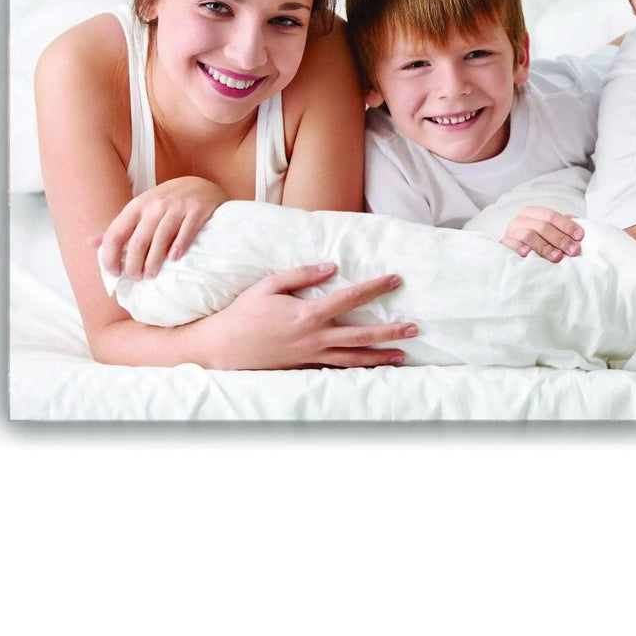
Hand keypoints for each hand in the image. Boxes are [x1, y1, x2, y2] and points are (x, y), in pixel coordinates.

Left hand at [95, 177, 227, 279]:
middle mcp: (155, 205)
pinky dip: (179, 247)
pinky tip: (174, 258)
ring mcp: (177, 206)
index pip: (115, 234)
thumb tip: (90, 243)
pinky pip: (186, 232)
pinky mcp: (197, 210)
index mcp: (136, 205)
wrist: (202, 186)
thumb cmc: (167, 202)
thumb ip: (120, 226)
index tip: (115, 273)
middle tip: (137, 278)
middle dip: (133, 266)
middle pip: (137, 242)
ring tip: (151, 275)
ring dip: (154, 262)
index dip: (110, 257)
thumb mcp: (141, 209)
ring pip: (160, 240)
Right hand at [202, 264, 417, 369]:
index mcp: (307, 314)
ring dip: (380, 356)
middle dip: (389, 331)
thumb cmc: (244, 313)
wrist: (221, 349)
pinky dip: (357, 369)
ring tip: (403, 355)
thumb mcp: (269, 285)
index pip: (349, 298)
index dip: (375, 288)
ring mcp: (309, 356)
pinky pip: (336, 369)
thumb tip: (332, 267)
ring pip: (352, 358)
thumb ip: (302, 275)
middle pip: (360, 335)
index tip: (396, 279)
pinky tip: (372, 367)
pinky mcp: (303, 367)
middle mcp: (313, 338)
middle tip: (414, 328)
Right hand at [500, 206, 582, 262]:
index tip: (580, 236)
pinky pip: (511, 245)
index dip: (567, 225)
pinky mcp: (503, 245)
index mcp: (533, 213)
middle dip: (560, 239)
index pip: (551, 216)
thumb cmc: (534, 242)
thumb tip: (581, 226)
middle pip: (542, 226)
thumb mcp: (548, 232)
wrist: (509, 253)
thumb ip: (562, 227)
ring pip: (529, 235)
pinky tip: (528, 255)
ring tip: (557, 257)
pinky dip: (520, 248)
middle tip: (573, 250)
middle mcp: (521, 220)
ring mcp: (511, 232)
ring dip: (545, 246)